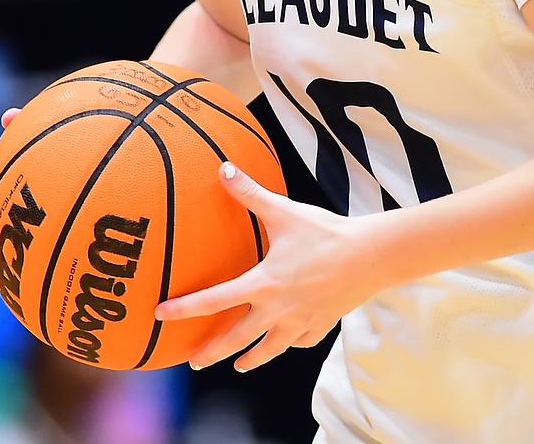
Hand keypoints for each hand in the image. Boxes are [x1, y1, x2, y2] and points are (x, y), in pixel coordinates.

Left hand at [155, 162, 384, 372]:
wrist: (372, 256)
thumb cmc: (326, 233)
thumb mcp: (284, 211)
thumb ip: (250, 193)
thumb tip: (223, 168)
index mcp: (262, 284)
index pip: (213, 301)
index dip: (184, 309)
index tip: (161, 315)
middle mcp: (277, 310)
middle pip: (236, 339)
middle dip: (212, 352)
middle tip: (194, 361)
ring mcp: (300, 322)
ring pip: (268, 350)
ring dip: (250, 359)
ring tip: (239, 366)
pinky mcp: (320, 325)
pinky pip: (299, 342)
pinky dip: (289, 344)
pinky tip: (286, 342)